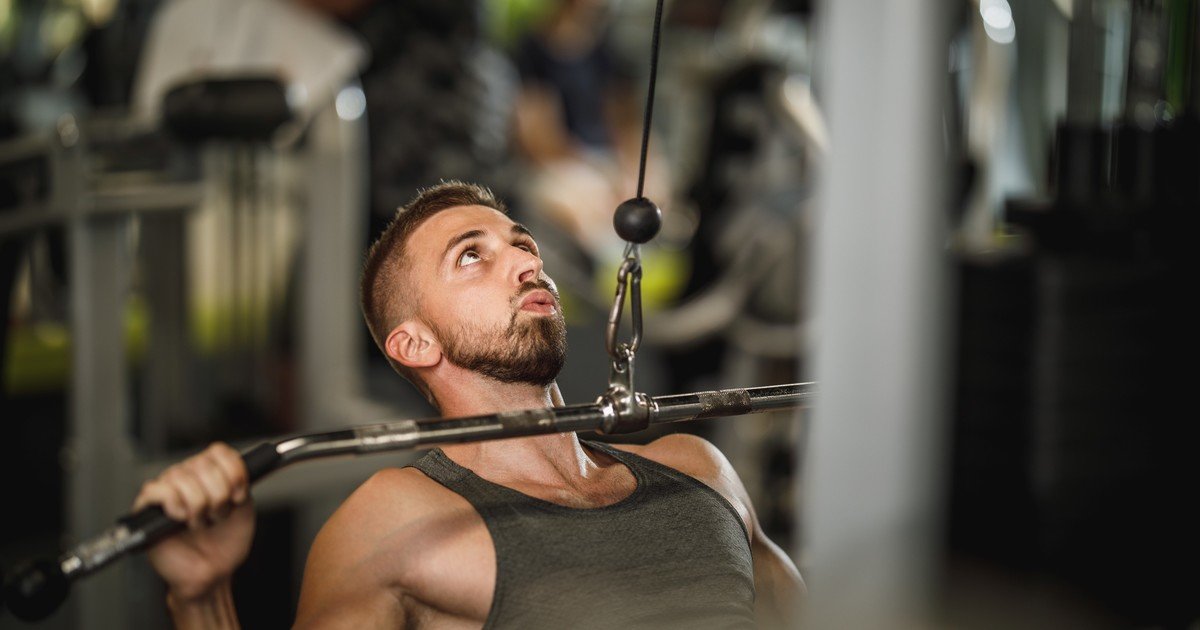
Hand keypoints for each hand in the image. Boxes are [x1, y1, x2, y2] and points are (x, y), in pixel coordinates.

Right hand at [133, 442, 254, 601]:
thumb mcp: (244, 506)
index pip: (219, 452)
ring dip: (198, 507)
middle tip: (216, 517)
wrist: (212, 571)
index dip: (233, 474)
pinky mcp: (147, 507)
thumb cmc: (225, 542)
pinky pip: (157, 490)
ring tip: (199, 523)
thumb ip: (240, 481)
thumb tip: (235, 468)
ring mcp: (166, 489)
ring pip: (182, 478)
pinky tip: (180, 519)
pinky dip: (175, 505)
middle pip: (203, 465)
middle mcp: (187, 476)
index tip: (238, 498)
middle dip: (218, 497)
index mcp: (210, 473)